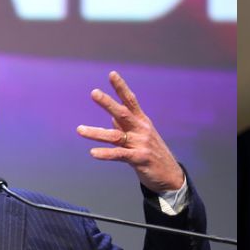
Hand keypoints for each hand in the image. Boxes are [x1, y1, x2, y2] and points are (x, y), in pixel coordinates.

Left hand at [76, 71, 184, 192]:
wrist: (170, 175)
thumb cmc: (152, 154)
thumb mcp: (141, 136)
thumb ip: (125, 126)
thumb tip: (111, 116)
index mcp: (142, 121)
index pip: (130, 101)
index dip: (121, 87)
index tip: (112, 74)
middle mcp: (142, 130)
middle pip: (123, 113)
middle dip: (108, 103)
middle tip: (94, 93)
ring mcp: (141, 144)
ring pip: (115, 136)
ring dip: (96, 133)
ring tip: (79, 129)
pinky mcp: (139, 159)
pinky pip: (119, 155)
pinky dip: (105, 153)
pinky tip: (93, 153)